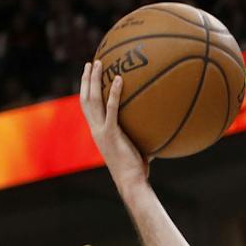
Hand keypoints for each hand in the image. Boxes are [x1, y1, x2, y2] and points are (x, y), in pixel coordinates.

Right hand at [79, 59, 149, 189]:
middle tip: (91, 63)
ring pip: (92, 100)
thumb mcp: (137, 148)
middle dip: (86, 79)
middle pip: (85, 99)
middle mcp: (95, 129)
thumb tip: (160, 125)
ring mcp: (100, 131)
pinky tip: (120, 79)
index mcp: (98, 132)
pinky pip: (111, 109)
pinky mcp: (110, 134)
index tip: (89, 76)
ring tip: (98, 63)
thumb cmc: (137, 170)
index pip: (87, 108)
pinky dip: (114, 93)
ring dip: (94, 80)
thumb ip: (143, 135)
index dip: (86, 91)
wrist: (131, 182)